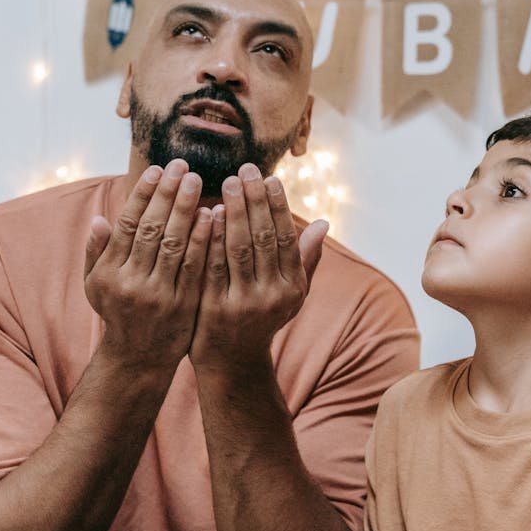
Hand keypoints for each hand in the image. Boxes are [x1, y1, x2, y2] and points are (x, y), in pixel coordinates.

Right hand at [84, 160, 210, 369]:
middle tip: (183, 166)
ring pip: (173, 244)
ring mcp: (158, 295)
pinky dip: (205, 239)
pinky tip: (213, 216)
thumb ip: (97, 252)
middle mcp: (131, 282)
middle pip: (151, 228)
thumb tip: (99, 219)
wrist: (139, 358)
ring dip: (186, 209)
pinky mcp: (183, 305)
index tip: (157, 170)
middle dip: (167, 194)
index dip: (143, 194)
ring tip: (197, 181)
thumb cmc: (118, 312)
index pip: (127, 224)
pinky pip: (196, 266)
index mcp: (109, 272)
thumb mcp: (97, 286)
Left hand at [189, 165, 327, 371]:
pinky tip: (206, 213)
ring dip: (234, 212)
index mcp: (293, 288)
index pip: (287, 238)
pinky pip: (213, 266)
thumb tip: (324, 222)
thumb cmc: (263, 317)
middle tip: (245, 169)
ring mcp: (243, 304)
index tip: (270, 179)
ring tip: (227, 183)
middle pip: (264, 239)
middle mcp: (272, 296)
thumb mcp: (291, 292)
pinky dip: (211, 237)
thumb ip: (305, 258)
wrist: (233, 360)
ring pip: (239, 249)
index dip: (279, 207)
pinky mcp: (215, 309)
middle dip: (255, 201)